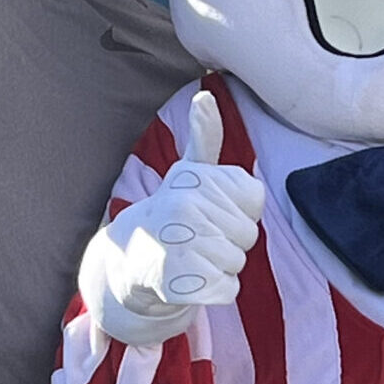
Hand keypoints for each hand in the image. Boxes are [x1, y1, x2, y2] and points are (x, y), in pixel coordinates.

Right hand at [92, 92, 265, 339]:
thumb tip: (206, 93)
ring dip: (220, 266)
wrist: (130, 261)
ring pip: (238, 262)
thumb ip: (204, 137)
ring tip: (190, 255)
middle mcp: (185, 211)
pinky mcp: (182, 284)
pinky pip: (228, 289)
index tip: (208, 209)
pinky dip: (214, 290)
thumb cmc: (171, 212)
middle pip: (248, 235)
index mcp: (194, 182)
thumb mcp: (188, 172)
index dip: (236, 210)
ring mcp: (182, 248)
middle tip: (196, 237)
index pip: (253, 202)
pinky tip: (189, 278)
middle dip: (228, 241)